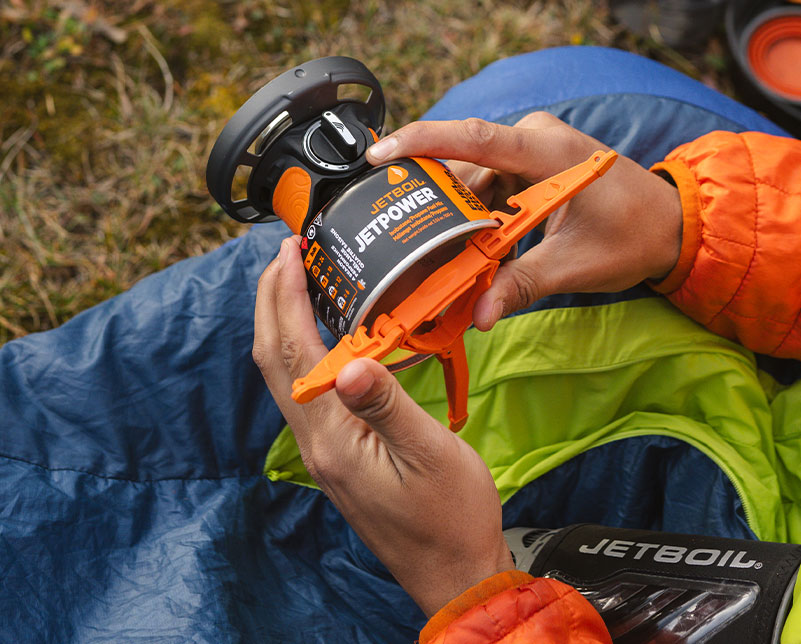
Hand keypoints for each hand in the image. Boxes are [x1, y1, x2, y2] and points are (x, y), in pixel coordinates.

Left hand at [252, 237, 514, 616]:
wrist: (453, 572)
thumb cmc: (450, 517)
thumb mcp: (429, 454)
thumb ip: (387, 406)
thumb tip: (349, 362)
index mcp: (332, 437)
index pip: (294, 352)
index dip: (285, 296)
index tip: (287, 253)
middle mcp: (316, 442)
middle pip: (274, 360)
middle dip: (271, 302)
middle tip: (284, 256)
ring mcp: (323, 451)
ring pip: (285, 376)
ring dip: (283, 324)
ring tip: (298, 283)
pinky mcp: (337, 455)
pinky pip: (306, 392)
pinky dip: (304, 351)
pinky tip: (323, 336)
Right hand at [366, 113, 682, 330]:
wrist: (670, 226)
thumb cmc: (634, 235)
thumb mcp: (572, 265)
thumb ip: (521, 286)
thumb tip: (477, 314)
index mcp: (548, 150)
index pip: (475, 139)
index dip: (423, 143)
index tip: (380, 156)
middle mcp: (534, 140)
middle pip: (464, 169)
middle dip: (434, 209)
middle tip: (407, 246)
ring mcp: (531, 153)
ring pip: (472, 183)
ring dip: (455, 221)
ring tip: (436, 258)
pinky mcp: (529, 169)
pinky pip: (487, 191)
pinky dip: (475, 221)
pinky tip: (468, 251)